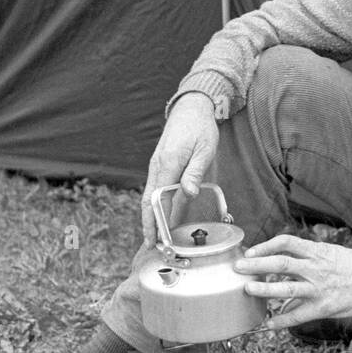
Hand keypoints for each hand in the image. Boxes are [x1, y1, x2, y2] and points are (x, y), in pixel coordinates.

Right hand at [141, 93, 219, 245]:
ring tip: (153, 236)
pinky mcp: (160, 163)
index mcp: (167, 164)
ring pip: (149, 196)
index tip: (155, 239)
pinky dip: (154, 204)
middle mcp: (157, 166)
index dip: (156, 221)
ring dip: (150, 216)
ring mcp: (156, 164)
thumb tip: (188, 194)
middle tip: (150, 245)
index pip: (157, 199)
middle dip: (147, 224)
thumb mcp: (204, 150)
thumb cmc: (201, 128)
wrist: (191, 107)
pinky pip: (154, 188)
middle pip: (148, 201)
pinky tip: (160, 215)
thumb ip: (194, 172)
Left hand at [235, 235, 351, 329]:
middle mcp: (316, 267)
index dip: (265, 246)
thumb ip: (311, 258)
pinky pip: (298, 315)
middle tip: (238, 267)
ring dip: (263, 290)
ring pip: (285, 288)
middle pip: (280, 263)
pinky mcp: (325, 307)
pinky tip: (268, 324)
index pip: (286, 242)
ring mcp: (319, 288)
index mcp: (317, 251)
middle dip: (256, 265)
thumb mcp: (333, 254)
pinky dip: (281, 320)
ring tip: (248, 290)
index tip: (251, 250)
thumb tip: (290, 266)